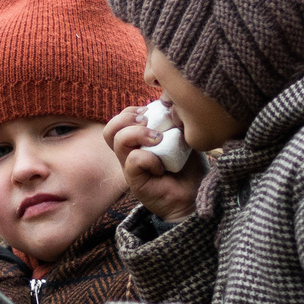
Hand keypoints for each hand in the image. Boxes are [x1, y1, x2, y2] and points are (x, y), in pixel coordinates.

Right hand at [104, 105, 202, 221]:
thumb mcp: (186, 140)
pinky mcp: (134, 181)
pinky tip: (163, 167)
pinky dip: (150, 159)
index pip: (119, 121)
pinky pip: (134, 160)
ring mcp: (129, 168)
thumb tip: (171, 106)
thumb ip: (177, 124)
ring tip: (158, 140)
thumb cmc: (190, 170)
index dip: (131, 111)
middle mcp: (129, 154)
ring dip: (139, 133)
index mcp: (137, 143)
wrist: (193, 197)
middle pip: (110, 129)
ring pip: (118, 140)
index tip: (152, 112)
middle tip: (149, 122)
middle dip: (128, 118)